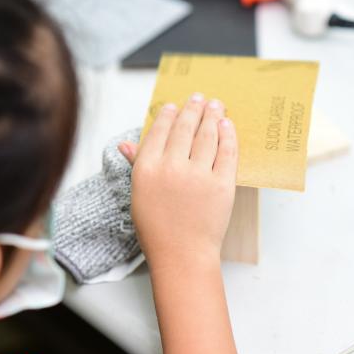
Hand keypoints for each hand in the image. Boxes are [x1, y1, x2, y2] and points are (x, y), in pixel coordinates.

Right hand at [119, 93, 237, 267]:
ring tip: (216, 106)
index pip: (159, 131)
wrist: (181, 254)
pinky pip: (227, 152)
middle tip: (200, 98)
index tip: (175, 106)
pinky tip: (227, 125)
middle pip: (185, 128)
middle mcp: (171, 168)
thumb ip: (136, 164)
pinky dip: (228, 135)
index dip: (169, 115)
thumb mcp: (139, 194)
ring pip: (207, 135)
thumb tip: (125, 144)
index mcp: (147, 169)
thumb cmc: (157, 228)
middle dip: (194, 109)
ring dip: (213, 116)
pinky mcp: (221, 184)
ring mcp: (198, 175)